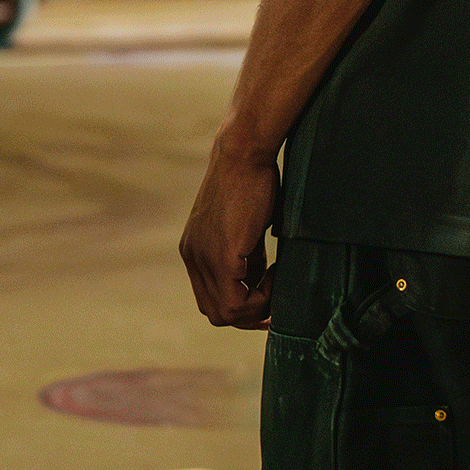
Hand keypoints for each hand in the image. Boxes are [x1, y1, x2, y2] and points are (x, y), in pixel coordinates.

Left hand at [179, 133, 278, 329]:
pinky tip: (275, 273)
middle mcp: (193, 257)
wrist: (244, 154)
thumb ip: (245, 253)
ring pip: (224, 312)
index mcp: (194, 249)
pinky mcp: (223, 255)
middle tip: (274, 304)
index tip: (267, 295)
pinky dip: (260, 297)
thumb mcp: (243, 224)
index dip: (239, 305)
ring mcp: (205, 258)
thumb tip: (258, 277)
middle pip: (214, 312)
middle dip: (247, 315)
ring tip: (276, 283)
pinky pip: (237, 300)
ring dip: (256, 308)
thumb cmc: (250, 180)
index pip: (209, 297)